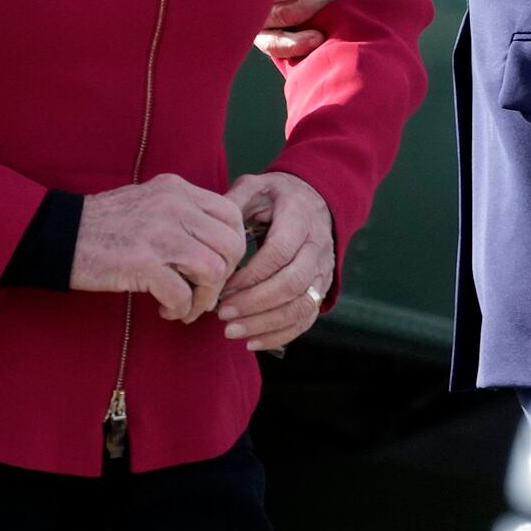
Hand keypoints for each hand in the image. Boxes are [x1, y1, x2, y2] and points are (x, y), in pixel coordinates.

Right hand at [75, 174, 246, 322]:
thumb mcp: (149, 203)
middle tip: (204, 293)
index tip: (217, 268)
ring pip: (213, 270)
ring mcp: (159, 233)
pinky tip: (166, 310)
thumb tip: (217, 246)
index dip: (233, 247)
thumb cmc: (104, 225)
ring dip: (204, 298)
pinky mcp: (142, 262)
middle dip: (224, 277)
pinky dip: (181, 309)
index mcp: (178, 189)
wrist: (58, 235)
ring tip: (185, 307)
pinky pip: (183, 293)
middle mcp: (174, 206)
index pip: (231, 215)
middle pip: (230, 245)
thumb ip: (184, 215)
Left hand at [216, 171, 334, 354]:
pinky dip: (280, 335)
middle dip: (254, 303)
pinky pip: (306, 318)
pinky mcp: (322, 288)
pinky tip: (252, 341)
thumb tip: (207, 231)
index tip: (221, 286)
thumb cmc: (276, 196)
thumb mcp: (254, 188)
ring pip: (302, 305)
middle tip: (222, 313)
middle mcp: (318, 245)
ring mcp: (323, 270)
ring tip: (231, 330)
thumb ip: (232, 204)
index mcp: (300, 217)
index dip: (250, 274)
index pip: (280, 252)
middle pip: (293, 283)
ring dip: (265, 323)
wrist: (314, 199)